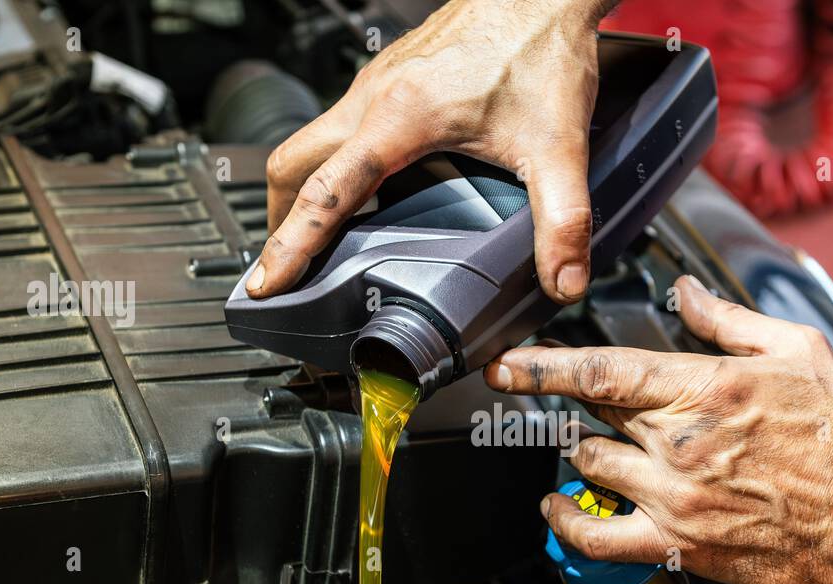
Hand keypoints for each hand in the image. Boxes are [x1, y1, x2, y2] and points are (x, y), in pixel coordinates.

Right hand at [248, 0, 608, 303]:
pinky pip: (339, 129)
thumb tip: (564, 282)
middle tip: (282, 271)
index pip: (324, 194)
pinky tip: (361, 194)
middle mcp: (373, 97)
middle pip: (292, 165)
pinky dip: (329, 167)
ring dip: (300, 192)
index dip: (292, 246)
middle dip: (279, 222)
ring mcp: (376, 85)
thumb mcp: (558, 148)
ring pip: (311, 142)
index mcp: (398, 118)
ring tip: (311, 242)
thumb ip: (564, 221)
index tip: (267, 284)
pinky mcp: (390, 79)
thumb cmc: (541, 50)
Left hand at [484, 275, 832, 583]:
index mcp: (704, 389)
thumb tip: (685, 292)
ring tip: (606, 448)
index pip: (601, 370)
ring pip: (589, 464)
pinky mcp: (676, 545)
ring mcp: (673, 497)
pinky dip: (567, 523)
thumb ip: (727, 320)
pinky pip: (597, 537)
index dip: (543, 366)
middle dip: (585, 405)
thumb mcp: (795, 350)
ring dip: (586, 452)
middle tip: (603, 407)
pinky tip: (559, 508)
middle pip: (593, 413)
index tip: (508, 364)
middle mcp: (679, 443)